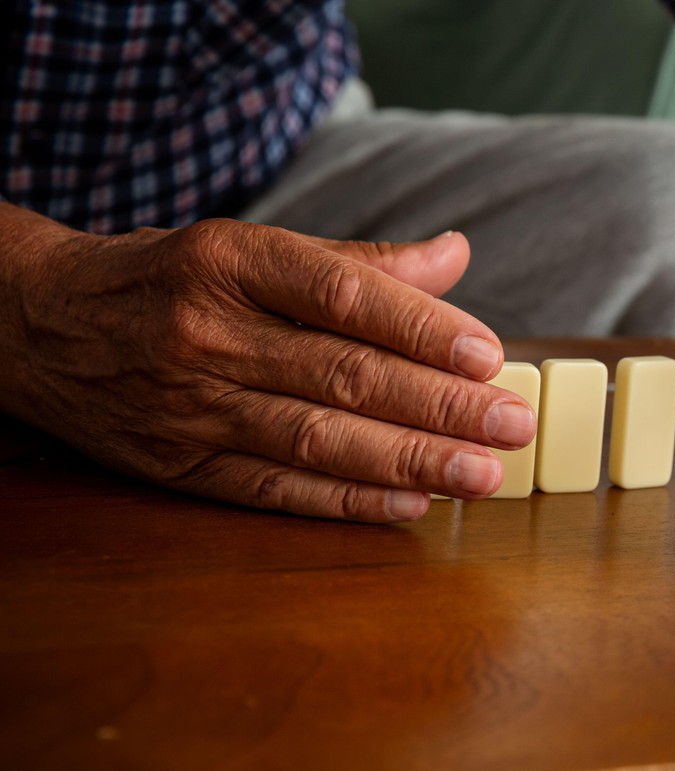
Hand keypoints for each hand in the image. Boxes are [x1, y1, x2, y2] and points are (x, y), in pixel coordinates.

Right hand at [0, 206, 536, 521]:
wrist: (37, 325)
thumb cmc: (168, 279)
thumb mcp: (247, 247)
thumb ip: (355, 263)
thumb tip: (454, 255)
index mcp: (229, 262)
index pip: (340, 295)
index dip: (420, 329)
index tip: (488, 357)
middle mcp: (208, 333)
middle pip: (342, 375)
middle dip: (438, 406)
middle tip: (511, 426)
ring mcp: (190, 406)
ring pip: (316, 439)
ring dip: (408, 462)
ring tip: (480, 475)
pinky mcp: (180, 466)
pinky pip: (276, 489)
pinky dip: (347, 500)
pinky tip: (410, 503)